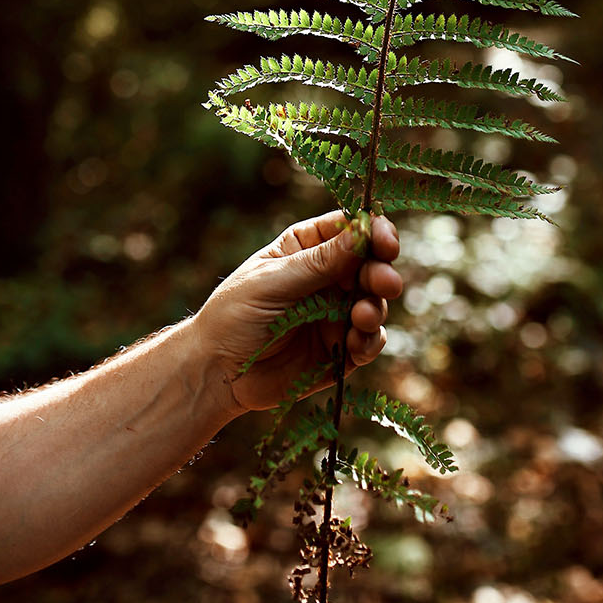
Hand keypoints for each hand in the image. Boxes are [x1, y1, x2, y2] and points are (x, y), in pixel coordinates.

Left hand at [192, 211, 401, 415]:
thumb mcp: (273, 281)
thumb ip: (320, 261)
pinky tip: (357, 342)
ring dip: (376, 307)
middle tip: (385, 283)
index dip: (373, 231)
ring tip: (362, 317)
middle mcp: (327, 278)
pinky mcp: (340, 350)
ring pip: (375, 302)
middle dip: (381, 271)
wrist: (216, 372)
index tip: (386, 241)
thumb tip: (364, 230)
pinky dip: (371, 341)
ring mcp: (336, 314)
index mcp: (307, 248)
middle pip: (370, 265)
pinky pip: (369, 341)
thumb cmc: (234, 314)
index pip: (350, 230)